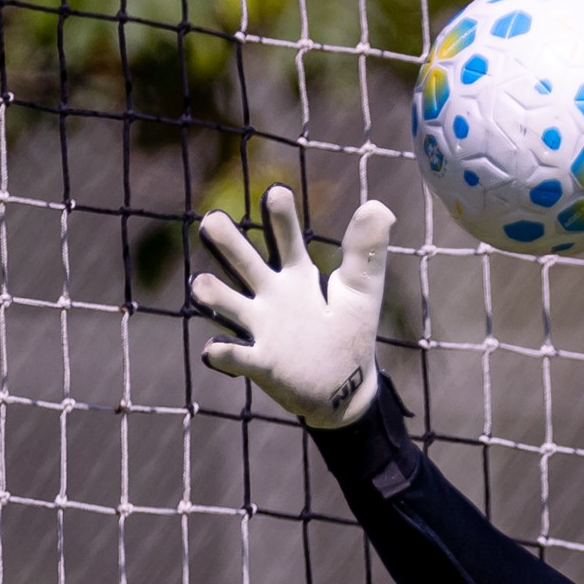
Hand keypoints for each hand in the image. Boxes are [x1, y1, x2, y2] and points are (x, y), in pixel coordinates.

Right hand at [192, 186, 390, 429]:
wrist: (344, 390)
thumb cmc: (348, 334)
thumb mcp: (361, 294)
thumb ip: (366, 254)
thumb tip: (380, 207)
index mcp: (298, 276)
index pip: (286, 238)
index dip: (281, 216)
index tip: (277, 193)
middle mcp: (273, 295)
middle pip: (243, 261)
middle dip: (227, 241)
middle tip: (213, 220)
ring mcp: (262, 327)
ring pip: (227, 303)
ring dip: (212, 294)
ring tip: (203, 287)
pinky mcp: (260, 363)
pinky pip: (235, 356)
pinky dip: (223, 354)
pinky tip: (215, 350)